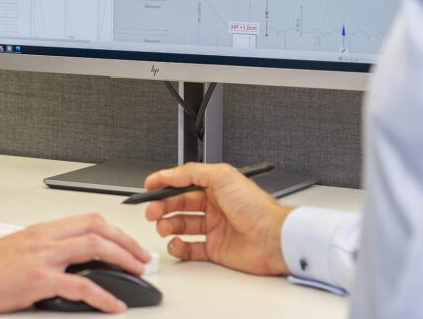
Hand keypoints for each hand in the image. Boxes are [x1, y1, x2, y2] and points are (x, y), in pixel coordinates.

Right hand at [0, 214, 152, 313]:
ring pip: (94, 248)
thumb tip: (70, 260)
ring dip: (123, 260)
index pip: (88, 219)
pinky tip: (114, 305)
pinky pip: (80, 285)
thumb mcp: (20, 250)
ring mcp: (43, 257)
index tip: (129, 244)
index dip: (115, 230)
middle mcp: (46, 238)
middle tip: (142, 259)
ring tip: (137, 274)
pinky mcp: (38, 280)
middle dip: (126, 242)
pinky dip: (103, 296)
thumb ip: (45, 249)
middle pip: (98, 229)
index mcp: (43, 230)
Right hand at [141, 162, 291, 275]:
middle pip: (179, 204)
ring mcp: (214, 228)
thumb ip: (192, 172)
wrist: (274, 239)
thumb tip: (170, 173)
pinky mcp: (215, 249)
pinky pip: (190, 248)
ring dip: (168, 225)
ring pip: (182, 225)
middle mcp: (214, 206)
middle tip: (152, 211)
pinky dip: (179, 247)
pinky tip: (175, 244)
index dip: (165, 183)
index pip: (183, 183)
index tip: (149, 186)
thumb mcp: (222, 177)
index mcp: (215, 186)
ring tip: (163, 227)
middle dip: (162, 206)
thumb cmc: (256, 207)